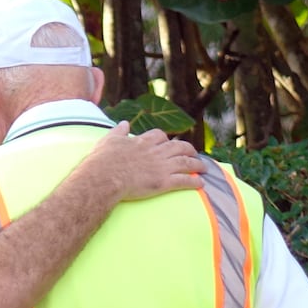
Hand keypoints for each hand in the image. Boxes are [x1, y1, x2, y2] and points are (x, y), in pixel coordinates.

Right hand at [87, 122, 205, 202]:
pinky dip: (194, 182)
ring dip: (197, 164)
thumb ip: (118, 132)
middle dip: (189, 150)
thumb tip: (123, 123)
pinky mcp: (163, 182)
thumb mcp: (109, 140)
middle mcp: (156, 152)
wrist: (105, 177)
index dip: (165, 139)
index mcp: (143, 142)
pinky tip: (201, 184)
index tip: (167, 142)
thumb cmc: (103, 160)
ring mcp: (161, 167)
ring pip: (186, 162)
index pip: (159, 136)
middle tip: (194, 154)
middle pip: (179, 147)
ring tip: (203, 168)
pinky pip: (184, 181)